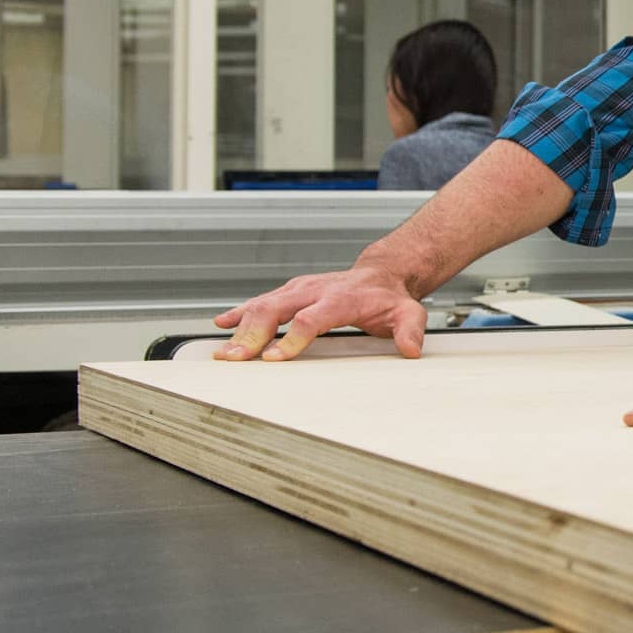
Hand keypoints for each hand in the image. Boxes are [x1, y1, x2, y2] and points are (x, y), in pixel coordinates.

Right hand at [212, 266, 426, 361]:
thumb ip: (409, 331)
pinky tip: (221, 323)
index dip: (292, 338)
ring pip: (263, 304)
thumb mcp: (409, 313)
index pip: (311, 318)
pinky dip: (240, 312)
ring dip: (240, 328)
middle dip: (253, 334)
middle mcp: (315, 290)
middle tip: (234, 358)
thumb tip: (411, 349)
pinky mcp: (290, 291)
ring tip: (222, 352)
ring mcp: (299, 289)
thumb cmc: (391, 298)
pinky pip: (261, 301)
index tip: (274, 358)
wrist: (382, 274)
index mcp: (341, 298)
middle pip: (277, 309)